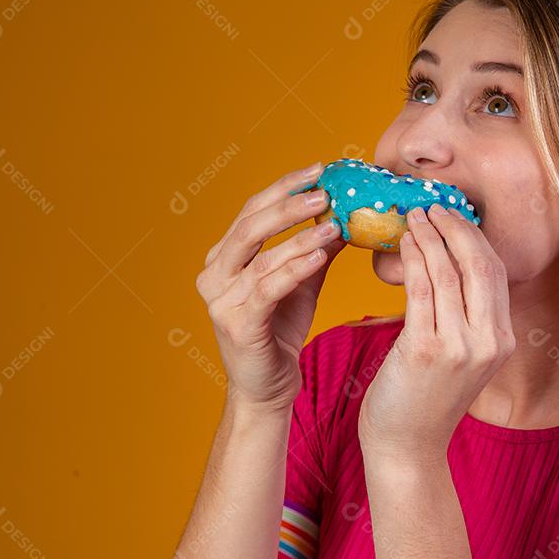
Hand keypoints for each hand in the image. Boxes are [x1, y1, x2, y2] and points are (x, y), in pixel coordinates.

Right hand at [194, 162, 346, 412]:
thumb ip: (315, 249)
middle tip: (325, 191)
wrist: (267, 388)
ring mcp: (221, 301)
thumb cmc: (280, 333)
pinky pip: (268, 289)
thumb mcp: (301, 282)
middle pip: (250, 226)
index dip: (284, 187)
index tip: (319, 170)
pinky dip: (295, 269)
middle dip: (289, 204)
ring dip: (301, 237)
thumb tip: (344, 215)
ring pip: (262, 257)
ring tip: (335, 223)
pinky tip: (320, 255)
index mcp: (224, 258)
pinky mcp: (238, 325)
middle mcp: (214, 274)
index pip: (252, 210)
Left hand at [358, 203, 515, 461]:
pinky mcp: (425, 350)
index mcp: (502, 341)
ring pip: (448, 272)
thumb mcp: (461, 357)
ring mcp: (460, 347)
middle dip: (456, 227)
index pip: (497, 273)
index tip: (453, 215)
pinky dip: (413, 258)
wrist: (408, 446)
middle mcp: (488, 342)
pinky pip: (420, 289)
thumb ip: (465, 318)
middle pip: (480, 265)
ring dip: (430, 236)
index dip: (475, 237)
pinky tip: (403, 242)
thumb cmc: (425, 398)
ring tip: (412, 216)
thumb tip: (450, 266)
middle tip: (433, 205)